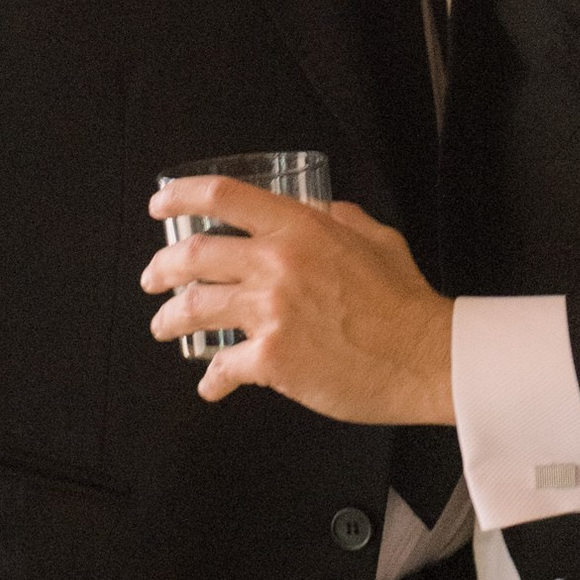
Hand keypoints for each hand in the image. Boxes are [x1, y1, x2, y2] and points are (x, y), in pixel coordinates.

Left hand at [144, 187, 454, 423]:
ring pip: (194, 309)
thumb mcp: (377, 238)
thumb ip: (341, 219)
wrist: (425, 356)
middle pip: (194, 255)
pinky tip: (210, 384)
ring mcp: (271, 312)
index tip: (161, 204)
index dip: (182, 196)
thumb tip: (320, 210)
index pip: (224, 197)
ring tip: (164, 326)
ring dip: (170, 319)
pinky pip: (223, 366)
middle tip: (154, 277)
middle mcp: (278, 263)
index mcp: (301, 227)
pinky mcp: (272, 359)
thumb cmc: (405, 301)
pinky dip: (212, 378)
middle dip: (162, 267)